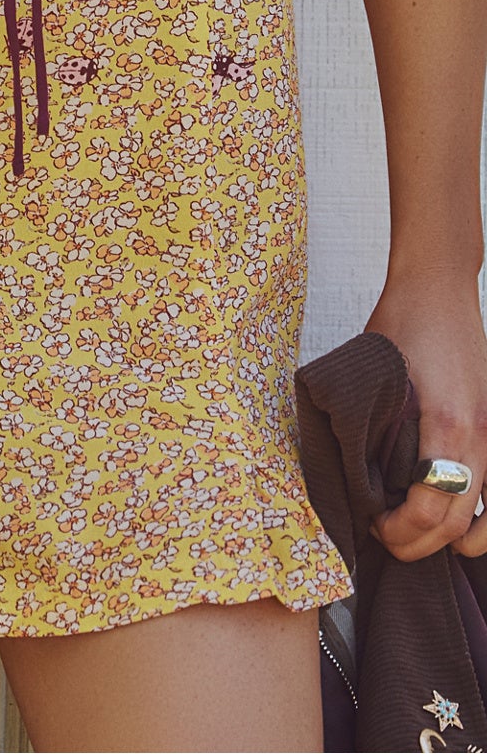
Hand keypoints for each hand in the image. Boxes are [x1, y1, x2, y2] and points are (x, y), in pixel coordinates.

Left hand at [366, 273, 486, 559]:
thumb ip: (374, 431)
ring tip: (413, 528)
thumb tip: (357, 483)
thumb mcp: (377, 377)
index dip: (398, 530)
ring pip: (484, 521)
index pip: (429, 509)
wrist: (439, 288)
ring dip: (449, 537)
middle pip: (457, 526)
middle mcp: (480, 440)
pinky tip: (446, 514)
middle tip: (382, 535)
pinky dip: (475, 518)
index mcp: (448, 426)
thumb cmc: (402, 323)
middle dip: (417, 543)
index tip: (371, 524)